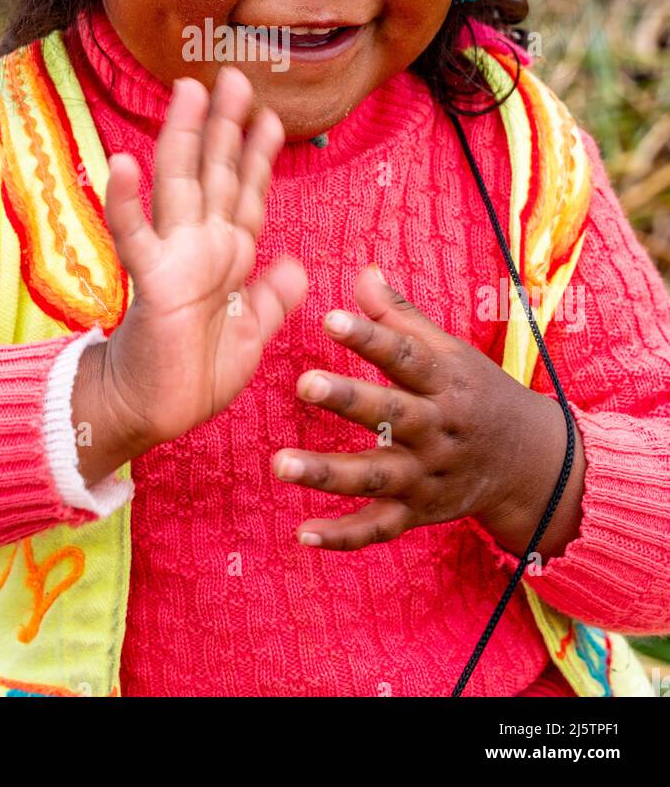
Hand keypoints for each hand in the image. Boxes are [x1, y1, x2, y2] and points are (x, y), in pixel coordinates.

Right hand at [90, 66, 307, 464]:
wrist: (155, 412)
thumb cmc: (196, 374)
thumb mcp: (252, 334)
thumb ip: (273, 298)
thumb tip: (294, 265)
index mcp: (228, 256)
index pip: (247, 193)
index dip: (259, 155)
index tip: (272, 116)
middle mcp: (202, 246)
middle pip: (216, 172)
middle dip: (226, 125)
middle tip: (235, 75)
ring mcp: (173, 257)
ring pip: (180, 184)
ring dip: (185, 137)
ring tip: (189, 91)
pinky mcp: (149, 280)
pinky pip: (135, 233)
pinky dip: (127, 199)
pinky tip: (124, 160)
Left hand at [272, 264, 584, 556]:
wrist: (529, 461)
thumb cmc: (475, 392)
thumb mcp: (449, 350)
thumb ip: (399, 315)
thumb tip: (362, 272)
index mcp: (445, 382)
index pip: (405, 356)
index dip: (369, 337)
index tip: (331, 319)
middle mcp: (437, 430)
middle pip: (392, 415)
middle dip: (349, 400)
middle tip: (304, 383)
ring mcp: (427, 476)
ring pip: (376, 477)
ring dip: (328, 473)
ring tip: (280, 464)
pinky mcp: (418, 513)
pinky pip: (379, 529)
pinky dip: (343, 536)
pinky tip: (302, 533)